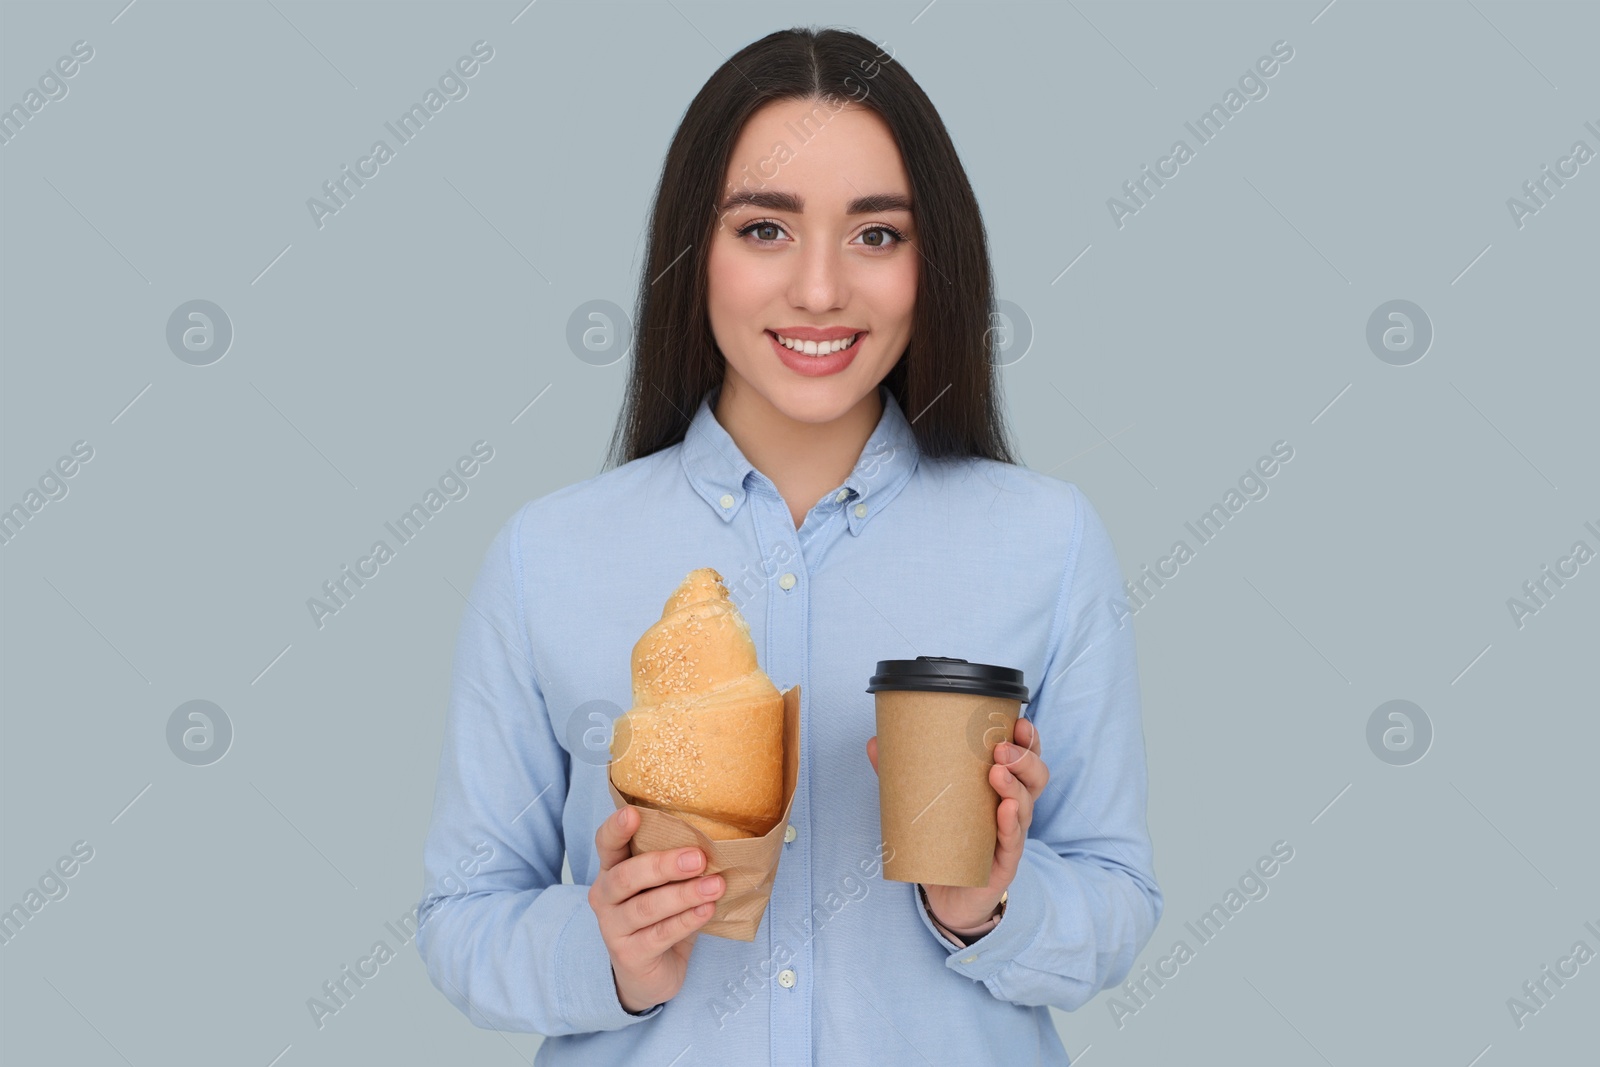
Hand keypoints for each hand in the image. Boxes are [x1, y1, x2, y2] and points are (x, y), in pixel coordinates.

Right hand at [589, 805, 725, 1012]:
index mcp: (612, 870)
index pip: (606, 844)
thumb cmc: (661, 919)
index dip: (616, 829)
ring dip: (684, 895)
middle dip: (663, 864)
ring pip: (646, 907)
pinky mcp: (629, 955)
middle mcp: (605, 897)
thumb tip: (720, 842)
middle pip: (626, 876)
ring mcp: (613, 928)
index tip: (633, 813)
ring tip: (716, 886)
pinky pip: (659, 935)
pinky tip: (707, 910)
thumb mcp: (664, 887)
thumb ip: (677, 866)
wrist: (650, 975)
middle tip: (699, 858)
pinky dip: (687, 920)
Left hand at [866, 716, 1048, 930]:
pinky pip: (1013, 843)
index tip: (1019, 721)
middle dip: (1024, 758)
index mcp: (1000, 788)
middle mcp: (1013, 809)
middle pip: (1035, 778)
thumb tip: (874, 743)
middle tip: (1001, 747)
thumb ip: (901, 775)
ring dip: (1016, 785)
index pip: (1024, 758)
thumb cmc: (945, 843)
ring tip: (997, 772)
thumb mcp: (927, 805)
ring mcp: (1011, 837)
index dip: (1028, 740)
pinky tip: (1006, 810)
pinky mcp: (1002, 864)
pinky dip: (1011, 824)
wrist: (949, 896)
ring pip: (1027, 806)